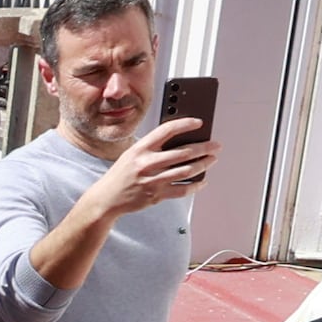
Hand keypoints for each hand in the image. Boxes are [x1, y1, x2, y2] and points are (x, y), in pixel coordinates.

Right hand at [87, 116, 215, 225]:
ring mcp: (152, 180)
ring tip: (212, 159)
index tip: (199, 122)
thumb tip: (181, 140)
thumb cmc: (121, 174)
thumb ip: (152, 147)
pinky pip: (182, 190)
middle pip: (183, 152)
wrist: (106, 198)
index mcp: (140, 149)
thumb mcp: (132, 154)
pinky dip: (195, 186)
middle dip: (204, 147)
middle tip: (215, 145)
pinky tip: (202, 181)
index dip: (185, 124)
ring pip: (186, 171)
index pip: (167, 130)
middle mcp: (146, 163)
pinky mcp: (156, 195)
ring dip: (203, 164)